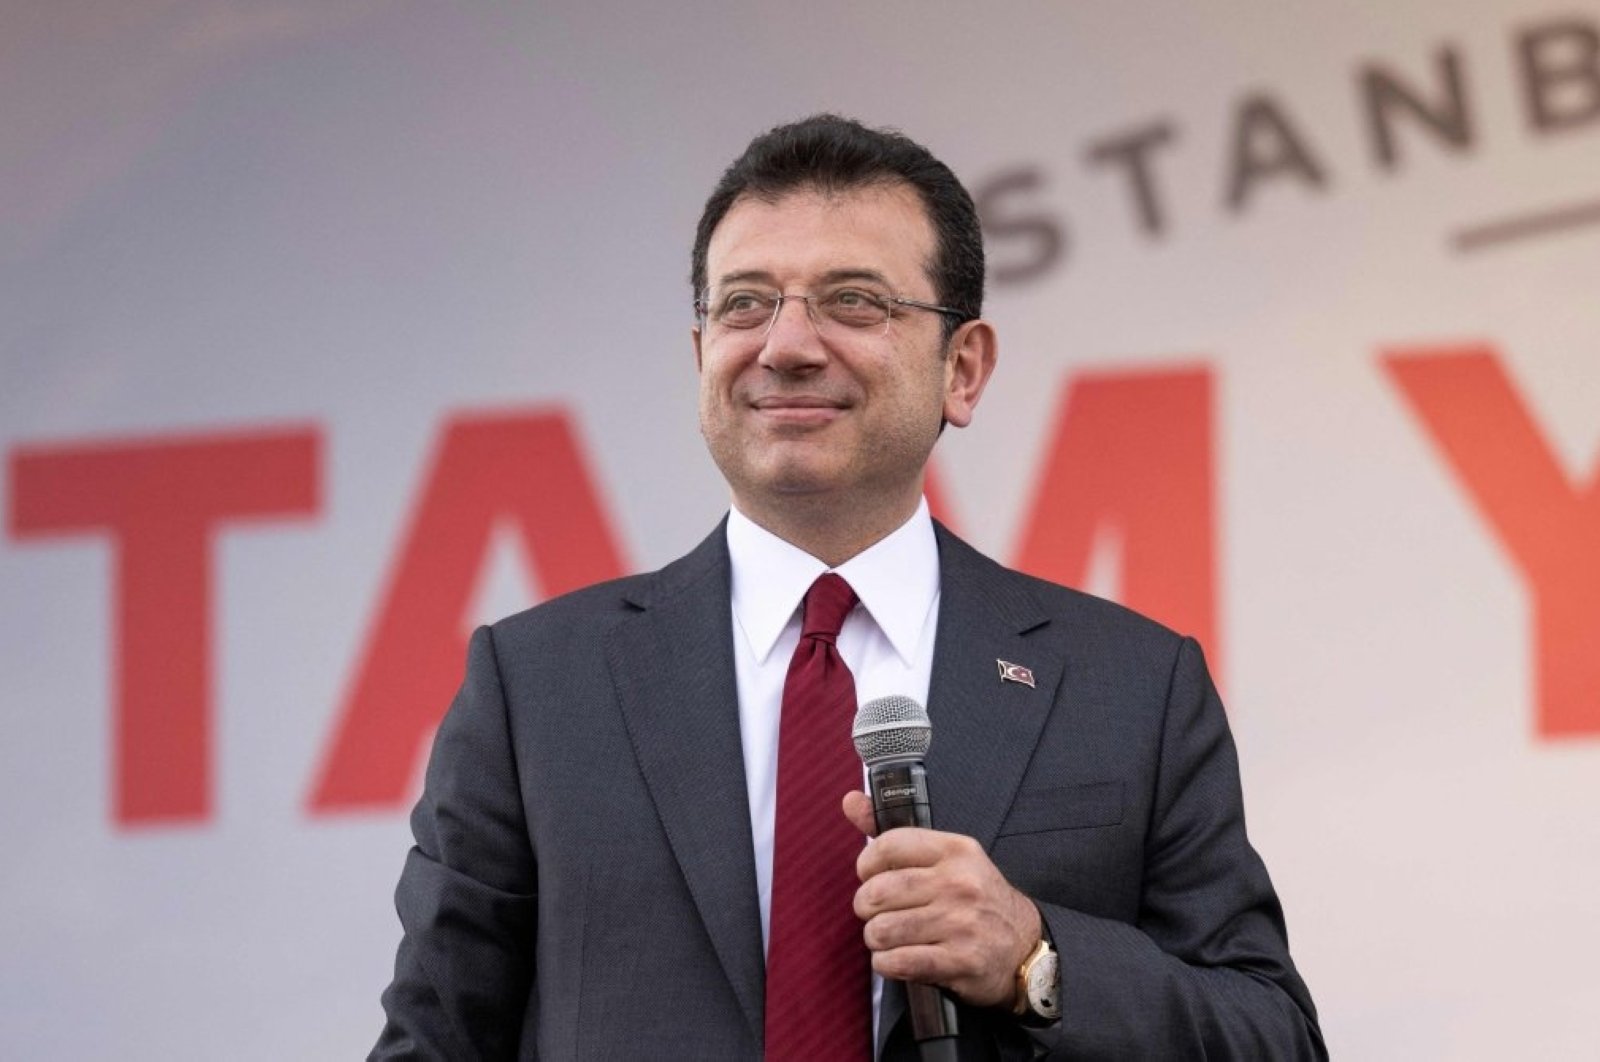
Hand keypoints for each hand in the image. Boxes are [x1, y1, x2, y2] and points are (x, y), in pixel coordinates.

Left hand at [842, 790, 1040, 1008]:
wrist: (1023, 945)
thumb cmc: (976, 898)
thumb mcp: (948, 857)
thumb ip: (895, 834)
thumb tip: (849, 800)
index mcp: (956, 850)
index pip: (889, 845)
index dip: (866, 863)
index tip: (869, 876)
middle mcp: (959, 883)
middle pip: (878, 892)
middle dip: (866, 907)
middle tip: (877, 912)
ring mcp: (961, 923)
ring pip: (882, 930)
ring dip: (876, 938)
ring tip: (889, 936)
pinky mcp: (960, 961)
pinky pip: (898, 962)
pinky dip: (887, 963)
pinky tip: (896, 957)